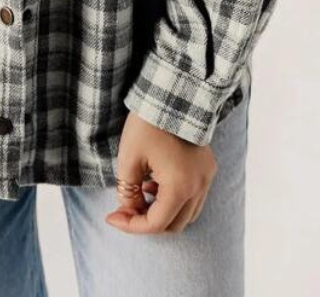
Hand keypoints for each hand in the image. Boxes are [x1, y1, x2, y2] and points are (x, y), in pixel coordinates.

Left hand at [106, 111, 216, 234]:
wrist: (171, 93)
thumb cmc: (146, 123)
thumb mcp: (129, 158)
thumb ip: (127, 191)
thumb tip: (128, 209)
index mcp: (180, 186)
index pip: (156, 223)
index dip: (131, 225)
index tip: (111, 217)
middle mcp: (199, 186)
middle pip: (173, 224)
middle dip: (147, 221)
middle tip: (125, 208)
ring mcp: (207, 177)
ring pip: (186, 213)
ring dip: (162, 211)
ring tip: (141, 192)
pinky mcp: (208, 168)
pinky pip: (194, 197)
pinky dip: (175, 199)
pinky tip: (155, 182)